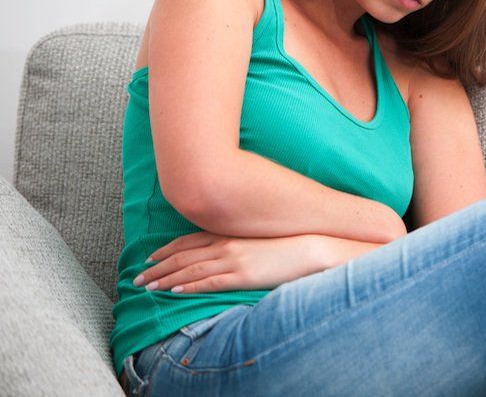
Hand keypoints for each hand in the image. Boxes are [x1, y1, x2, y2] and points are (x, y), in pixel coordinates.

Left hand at [133, 231, 327, 293]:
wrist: (309, 247)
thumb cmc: (286, 242)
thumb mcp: (256, 236)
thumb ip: (236, 241)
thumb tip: (222, 248)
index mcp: (228, 234)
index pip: (188, 241)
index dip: (166, 249)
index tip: (150, 257)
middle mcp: (226, 244)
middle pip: (183, 256)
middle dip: (158, 267)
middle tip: (137, 277)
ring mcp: (233, 260)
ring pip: (190, 269)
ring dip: (166, 279)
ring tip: (148, 287)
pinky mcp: (242, 275)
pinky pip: (210, 282)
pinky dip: (190, 286)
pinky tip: (175, 291)